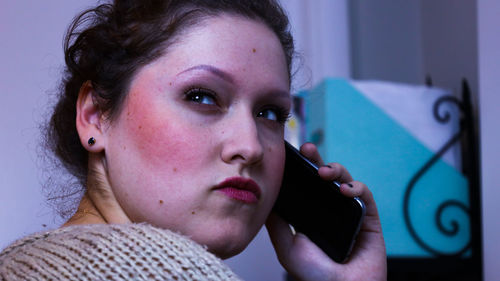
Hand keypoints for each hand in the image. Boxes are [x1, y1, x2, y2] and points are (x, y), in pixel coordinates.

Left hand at [266, 143, 386, 280]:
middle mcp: (331, 210)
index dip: (300, 169)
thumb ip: (277, 223)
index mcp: (312, 214)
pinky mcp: (369, 218)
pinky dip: (356, 187)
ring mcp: (350, 212)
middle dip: (316, 159)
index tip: (290, 155)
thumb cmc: (314, 274)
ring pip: (344, 180)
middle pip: (325, 177)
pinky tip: (345, 190)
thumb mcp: (287, 246)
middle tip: (307, 149)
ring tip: (324, 172)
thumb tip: (265, 200)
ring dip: (336, 170)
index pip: (306, 185)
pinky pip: (365, 195)